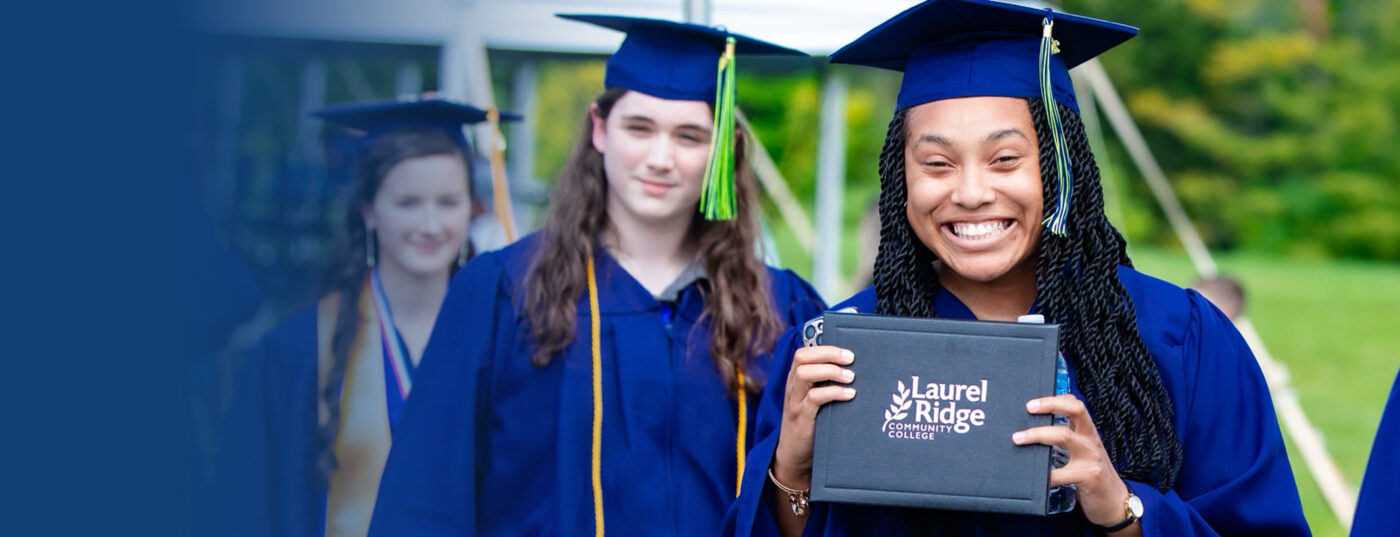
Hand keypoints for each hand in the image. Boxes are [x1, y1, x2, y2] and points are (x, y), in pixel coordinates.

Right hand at [771, 345, 855, 487]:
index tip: (849, 353)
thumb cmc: (813, 423)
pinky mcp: (801, 418)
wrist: (795, 454)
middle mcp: (792, 387)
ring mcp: (794, 402)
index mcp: (796, 379)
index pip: (804, 353)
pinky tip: (849, 395)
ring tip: (851, 378)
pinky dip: (834, 393)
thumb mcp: (816, 400)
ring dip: (830, 371)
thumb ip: (828, 384)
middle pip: (802, 357)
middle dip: (829, 354)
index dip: (826, 349)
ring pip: (804, 374)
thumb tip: (858, 370)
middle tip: (851, 360)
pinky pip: (814, 399)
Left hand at [1013, 394, 1132, 527]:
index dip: (1056, 398)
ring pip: (1064, 435)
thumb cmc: (1093, 476)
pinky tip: (1034, 477)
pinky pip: (1060, 473)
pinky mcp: (1088, 476)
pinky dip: (1044, 474)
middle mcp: (1091, 440)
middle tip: (1028, 408)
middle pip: (1075, 410)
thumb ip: (1068, 441)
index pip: (1076, 405)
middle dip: (1049, 405)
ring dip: (1038, 434)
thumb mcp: (1084, 453)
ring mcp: (1091, 457)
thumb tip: (1034, 431)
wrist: (1115, 503)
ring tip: (1019, 438)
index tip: (1034, 401)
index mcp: (1088, 433)